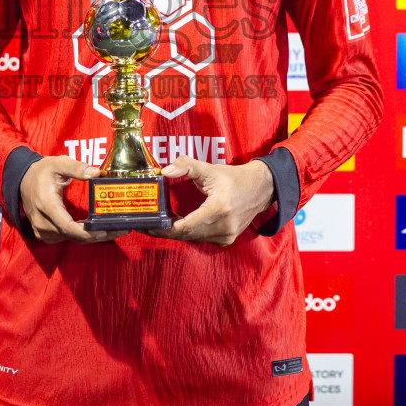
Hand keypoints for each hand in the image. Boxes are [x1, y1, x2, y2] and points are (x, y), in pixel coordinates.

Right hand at [18, 156, 129, 244]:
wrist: (22, 180)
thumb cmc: (41, 171)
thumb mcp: (58, 163)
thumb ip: (76, 168)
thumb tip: (96, 173)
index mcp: (47, 205)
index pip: (68, 227)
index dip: (87, 232)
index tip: (105, 231)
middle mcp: (42, 222)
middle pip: (73, 236)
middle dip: (97, 235)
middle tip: (118, 230)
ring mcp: (42, 231)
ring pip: (71, 239)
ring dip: (91, 237)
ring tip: (111, 229)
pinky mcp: (44, 234)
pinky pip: (65, 238)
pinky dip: (81, 236)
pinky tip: (95, 230)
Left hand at [145, 157, 274, 246]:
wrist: (260, 189)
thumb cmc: (233, 178)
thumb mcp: (210, 169)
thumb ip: (186, 166)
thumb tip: (164, 171)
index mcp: (220, 207)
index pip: (188, 224)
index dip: (166, 226)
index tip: (149, 223)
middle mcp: (224, 225)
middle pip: (187, 233)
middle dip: (164, 230)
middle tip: (145, 224)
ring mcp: (226, 235)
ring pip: (193, 237)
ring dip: (174, 232)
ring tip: (155, 224)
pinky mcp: (226, 239)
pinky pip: (201, 238)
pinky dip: (187, 232)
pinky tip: (174, 225)